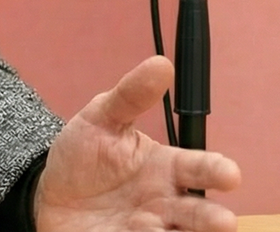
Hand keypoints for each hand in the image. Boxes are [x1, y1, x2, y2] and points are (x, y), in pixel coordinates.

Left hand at [35, 56, 242, 231]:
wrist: (49, 194)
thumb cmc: (84, 155)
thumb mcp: (101, 118)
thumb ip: (131, 95)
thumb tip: (161, 64)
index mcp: (166, 168)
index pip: (199, 168)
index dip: (217, 171)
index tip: (231, 174)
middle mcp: (165, 203)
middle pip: (198, 212)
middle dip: (212, 218)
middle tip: (223, 222)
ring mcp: (150, 230)